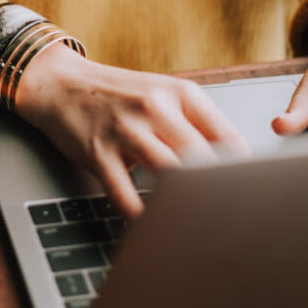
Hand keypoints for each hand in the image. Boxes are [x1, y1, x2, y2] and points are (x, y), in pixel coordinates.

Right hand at [15, 44, 247, 217]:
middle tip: (223, 214)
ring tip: (191, 222)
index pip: (226, 137)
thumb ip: (195, 122)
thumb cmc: (117, 94)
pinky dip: (139, 214)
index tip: (246, 192)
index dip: (241, 170)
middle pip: (201, 158)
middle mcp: (155, 108)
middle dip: (215, 190)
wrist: (61, 84)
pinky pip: (124, 193)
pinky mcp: (98, 152)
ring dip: (181, 202)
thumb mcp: (162, 94)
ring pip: (168, 174)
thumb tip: (233, 162)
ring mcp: (125, 130)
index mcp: (180, 93)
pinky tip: (149, 223)